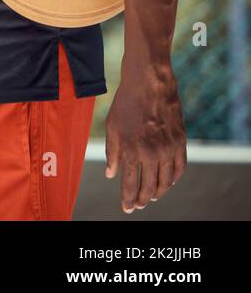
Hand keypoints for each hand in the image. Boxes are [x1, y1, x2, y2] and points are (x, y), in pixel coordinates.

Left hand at [104, 61, 186, 212]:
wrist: (149, 84)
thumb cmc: (125, 104)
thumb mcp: (111, 127)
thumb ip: (111, 153)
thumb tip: (111, 175)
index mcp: (130, 149)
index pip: (129, 183)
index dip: (128, 199)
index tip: (126, 208)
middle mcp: (150, 153)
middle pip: (149, 187)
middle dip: (142, 199)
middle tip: (138, 205)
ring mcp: (168, 148)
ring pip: (166, 181)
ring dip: (159, 192)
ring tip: (152, 197)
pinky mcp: (180, 142)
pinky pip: (180, 168)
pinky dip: (174, 179)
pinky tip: (168, 182)